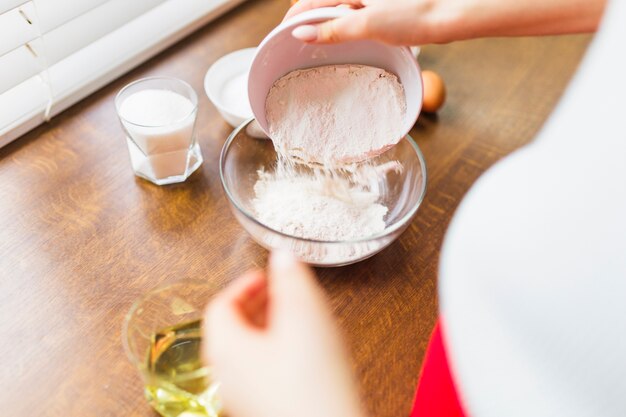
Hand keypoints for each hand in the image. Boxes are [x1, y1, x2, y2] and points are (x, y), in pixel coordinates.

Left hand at [203, 251, 364, 416]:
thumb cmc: (313, 386)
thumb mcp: (305, 315)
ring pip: (245, 350)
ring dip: (266, 324)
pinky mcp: (261, 407)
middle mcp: (226, 374)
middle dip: (256, 302)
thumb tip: (283, 256)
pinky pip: (259, 370)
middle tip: (279, 290)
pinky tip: (301, 348)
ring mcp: (242, 395)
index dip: (243, 283)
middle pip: (230, 328)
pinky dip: (273, 348)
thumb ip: (291, 278)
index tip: (265, 275)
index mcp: (226, 348)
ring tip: (293, 314)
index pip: (220, 305)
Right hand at [286, 0, 604, 44]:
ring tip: (321, 44)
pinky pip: (356, 13)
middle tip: (300, 44)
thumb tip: (302, 32)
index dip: (294, 17)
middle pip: (323, 3)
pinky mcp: (383, 4)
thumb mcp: (369, 24)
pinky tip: (350, 38)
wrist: (454, 11)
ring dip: (329, 25)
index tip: (282, 35)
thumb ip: (333, 29)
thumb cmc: (416, 14)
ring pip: (339, 9)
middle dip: (309, 21)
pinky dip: (347, 26)